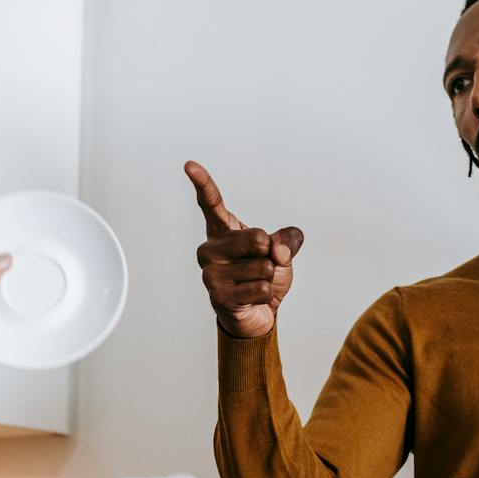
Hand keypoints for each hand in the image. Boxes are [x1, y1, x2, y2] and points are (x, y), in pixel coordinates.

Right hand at [185, 161, 303, 339]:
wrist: (258, 312)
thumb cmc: (264, 275)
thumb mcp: (283, 250)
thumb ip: (288, 240)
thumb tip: (277, 250)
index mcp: (222, 231)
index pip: (212, 204)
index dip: (203, 183)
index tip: (189, 165)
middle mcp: (210, 249)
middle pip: (257, 239)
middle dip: (271, 253)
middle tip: (261, 264)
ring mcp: (210, 274)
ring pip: (263, 267)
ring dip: (269, 278)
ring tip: (255, 283)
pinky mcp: (218, 297)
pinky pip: (260, 289)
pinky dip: (266, 295)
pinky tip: (252, 298)